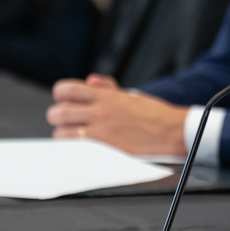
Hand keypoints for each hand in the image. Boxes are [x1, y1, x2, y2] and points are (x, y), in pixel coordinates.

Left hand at [46, 74, 188, 155]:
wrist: (173, 131)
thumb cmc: (154, 115)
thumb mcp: (129, 95)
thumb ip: (107, 88)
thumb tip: (91, 80)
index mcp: (105, 96)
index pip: (66, 89)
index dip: (60, 95)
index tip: (65, 101)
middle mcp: (100, 111)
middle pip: (59, 112)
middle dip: (57, 117)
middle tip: (65, 121)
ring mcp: (101, 131)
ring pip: (61, 133)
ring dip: (62, 135)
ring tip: (71, 137)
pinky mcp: (105, 149)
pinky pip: (75, 150)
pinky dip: (72, 149)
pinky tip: (79, 149)